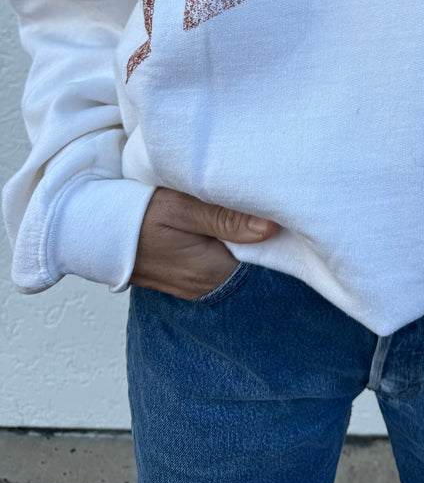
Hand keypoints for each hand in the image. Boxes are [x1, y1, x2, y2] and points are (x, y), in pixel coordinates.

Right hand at [129, 187, 278, 299]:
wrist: (91, 229)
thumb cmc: (134, 215)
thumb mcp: (180, 208)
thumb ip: (223, 218)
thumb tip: (269, 228)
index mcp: (210, 272)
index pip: (259, 254)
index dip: (269, 227)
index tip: (273, 202)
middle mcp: (205, 286)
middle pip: (247, 256)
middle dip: (254, 230)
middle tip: (256, 196)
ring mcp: (193, 283)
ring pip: (231, 256)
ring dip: (235, 233)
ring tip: (235, 203)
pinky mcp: (184, 275)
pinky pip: (214, 257)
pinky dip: (218, 239)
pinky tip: (215, 218)